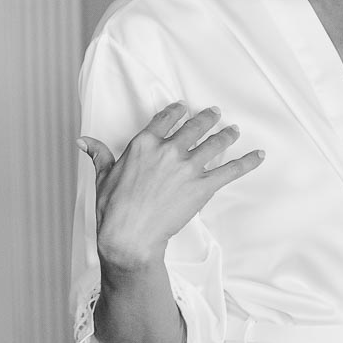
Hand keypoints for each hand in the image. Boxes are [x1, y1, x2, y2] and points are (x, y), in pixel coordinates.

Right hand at [79, 102, 263, 271]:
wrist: (130, 235)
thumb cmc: (113, 208)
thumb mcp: (103, 176)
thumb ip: (99, 154)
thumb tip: (83, 141)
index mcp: (143, 144)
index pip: (165, 119)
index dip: (176, 111)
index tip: (182, 107)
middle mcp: (168, 150)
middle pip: (194, 127)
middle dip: (207, 118)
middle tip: (215, 112)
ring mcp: (187, 168)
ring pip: (214, 144)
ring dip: (227, 135)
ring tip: (234, 129)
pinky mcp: (202, 188)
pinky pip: (230, 171)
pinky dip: (247, 162)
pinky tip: (259, 156)